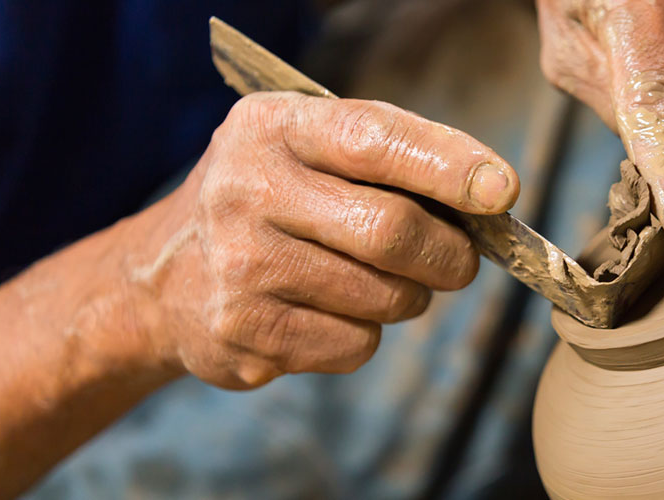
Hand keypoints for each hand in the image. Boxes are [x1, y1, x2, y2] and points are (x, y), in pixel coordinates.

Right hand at [131, 92, 518, 388]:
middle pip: (392, 232)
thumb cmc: (272, 201)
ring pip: (384, 297)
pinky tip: (330, 312)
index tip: (501, 190)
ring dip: (409, 297)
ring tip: (378, 281)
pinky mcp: (244, 334)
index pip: (375, 140)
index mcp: (272, 128)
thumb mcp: (309, 149)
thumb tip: (492, 195)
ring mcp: (240, 267)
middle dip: (449, 255)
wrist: (162, 277)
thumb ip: (393, 156)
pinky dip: (366, 335)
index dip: (449, 166)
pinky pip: (355, 345)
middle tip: (459, 262)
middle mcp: (246, 191)